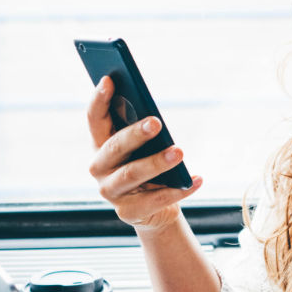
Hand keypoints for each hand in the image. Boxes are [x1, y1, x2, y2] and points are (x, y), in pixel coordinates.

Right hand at [86, 75, 201, 232]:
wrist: (154, 210)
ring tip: (180, 152)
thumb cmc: (148, 167)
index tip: (109, 79)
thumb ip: (142, 130)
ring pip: (132, 173)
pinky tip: (197, 179)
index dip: (98, 99)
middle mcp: (99, 168)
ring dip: (157, 162)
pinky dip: (178, 190)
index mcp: (100, 145)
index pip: (94, 119)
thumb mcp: (144, 147)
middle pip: (114, 147)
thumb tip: (154, 114)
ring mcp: (111, 192)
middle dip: (135, 133)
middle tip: (156, 122)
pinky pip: (154, 200)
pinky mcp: (128, 212)